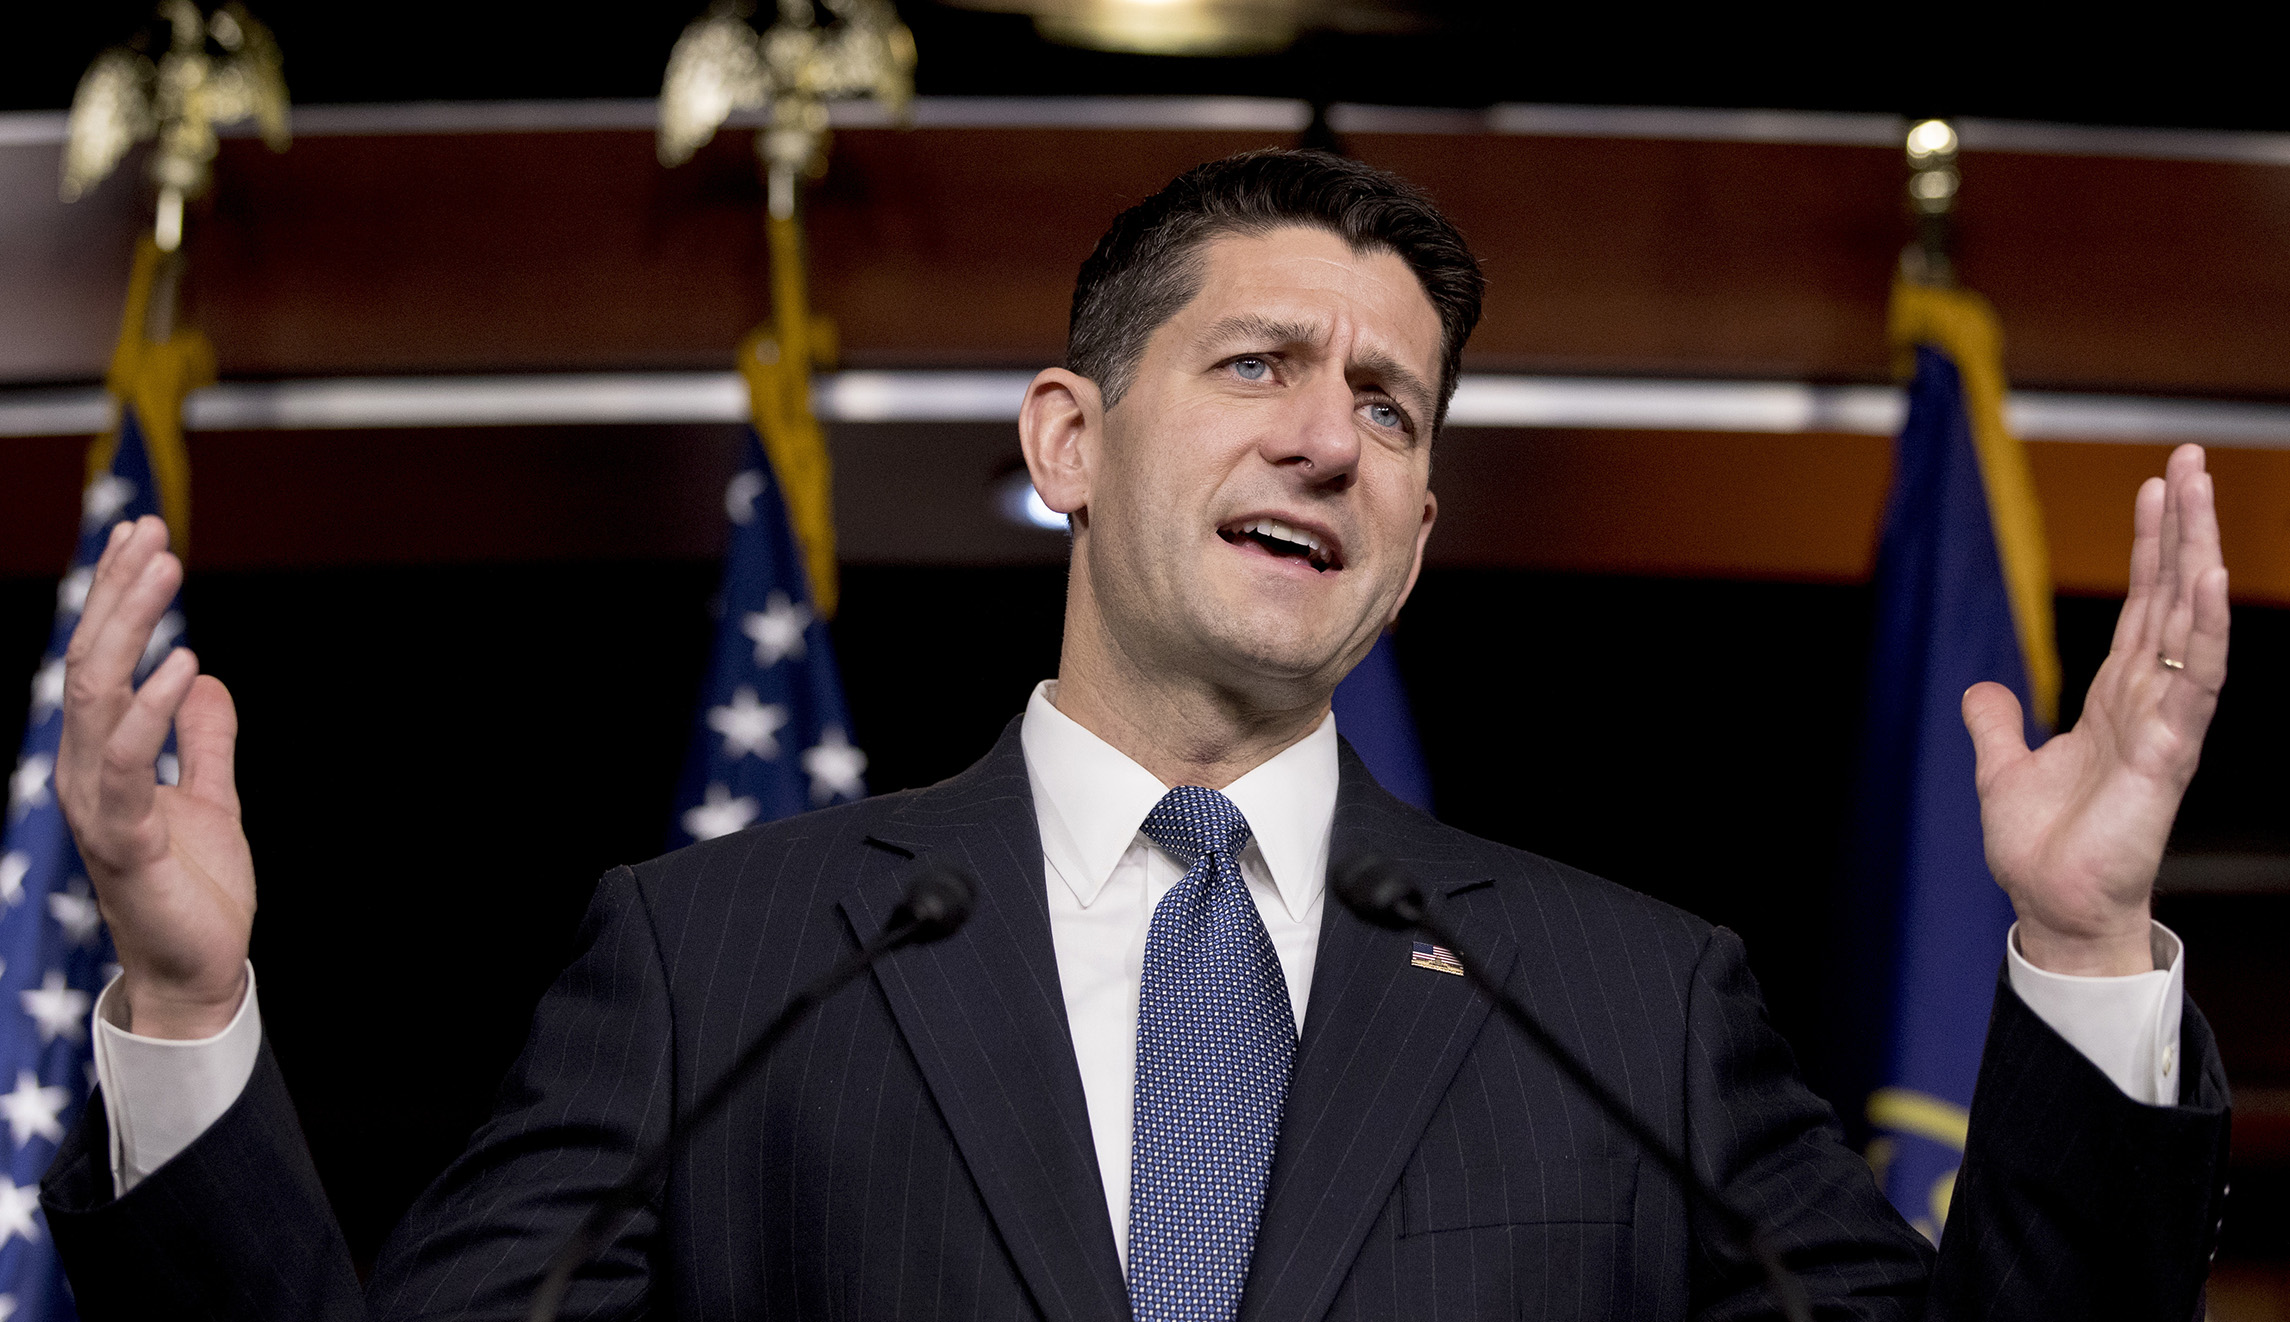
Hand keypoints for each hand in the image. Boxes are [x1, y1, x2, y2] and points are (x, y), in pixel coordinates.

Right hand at [56, 515, 254, 1037]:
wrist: (199, 970)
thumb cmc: (196, 889)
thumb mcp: (212, 797)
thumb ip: (204, 741)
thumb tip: (207, 680)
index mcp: (103, 758)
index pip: (102, 660)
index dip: (117, 595)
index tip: (143, 534)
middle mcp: (86, 772)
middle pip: (91, 662)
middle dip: (120, 592)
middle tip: (154, 532)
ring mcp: (98, 804)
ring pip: (97, 696)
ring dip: (132, 627)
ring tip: (168, 570)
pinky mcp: (125, 841)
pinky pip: (127, 764)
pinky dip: (153, 710)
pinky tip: (185, 666)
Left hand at [1964, 444, 2226, 975]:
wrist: (2052, 908)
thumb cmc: (2043, 850)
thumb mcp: (2003, 769)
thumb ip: (1996, 726)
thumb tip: (1985, 690)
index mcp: (2115, 698)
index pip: (2140, 605)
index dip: (2149, 547)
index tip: (2157, 487)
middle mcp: (2148, 700)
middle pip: (2171, 594)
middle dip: (2182, 526)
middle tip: (2191, 457)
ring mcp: (2164, 722)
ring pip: (2188, 620)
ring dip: (2196, 553)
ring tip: (2200, 490)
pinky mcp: (2168, 753)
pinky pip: (2194, 681)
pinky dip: (2202, 629)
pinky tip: (2207, 580)